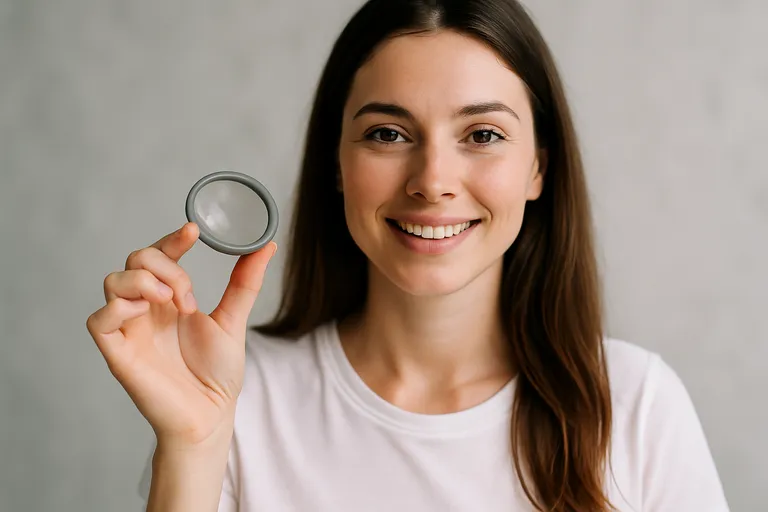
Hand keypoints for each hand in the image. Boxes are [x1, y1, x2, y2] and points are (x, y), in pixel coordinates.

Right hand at [86, 222, 276, 445]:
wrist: (211, 416)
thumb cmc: (217, 374)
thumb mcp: (233, 321)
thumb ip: (245, 283)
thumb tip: (267, 246)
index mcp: (170, 299)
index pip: (161, 255)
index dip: (172, 239)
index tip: (194, 231)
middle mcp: (147, 309)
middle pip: (135, 260)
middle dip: (165, 265)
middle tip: (188, 295)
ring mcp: (130, 329)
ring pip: (113, 281)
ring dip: (143, 281)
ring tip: (171, 302)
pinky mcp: (117, 352)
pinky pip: (98, 319)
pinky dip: (118, 307)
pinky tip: (146, 313)